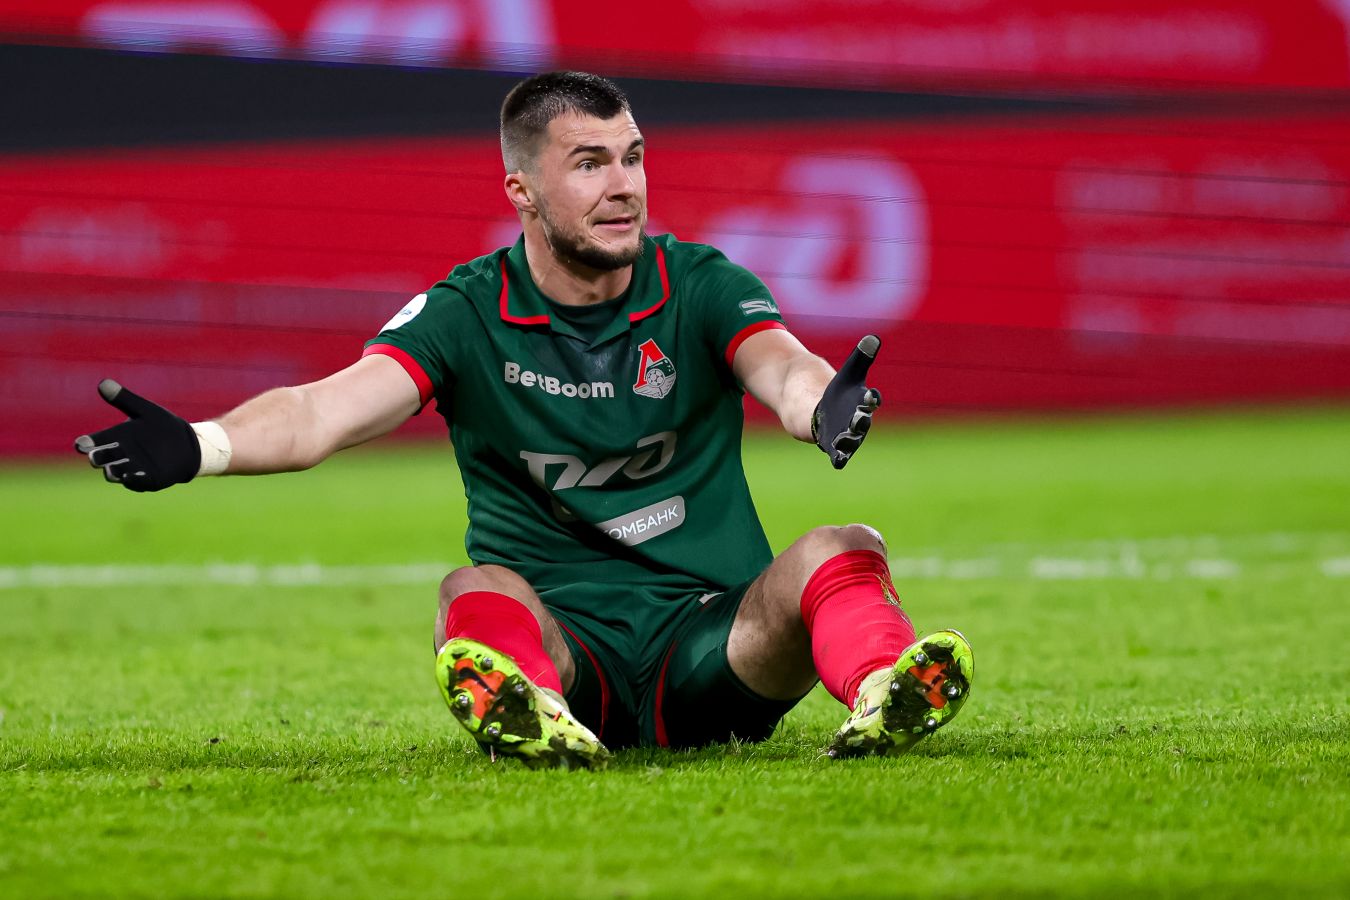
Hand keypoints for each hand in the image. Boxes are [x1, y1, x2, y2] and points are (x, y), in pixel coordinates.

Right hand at [73, 380, 199, 491]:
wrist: (187, 443)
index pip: (95, 441)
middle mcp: (121, 455)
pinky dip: (133, 481)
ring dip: (113, 472)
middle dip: (98, 459)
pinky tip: (130, 478)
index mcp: (117, 437)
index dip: (86, 443)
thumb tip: (103, 382)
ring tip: (111, 470)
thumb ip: (124, 399)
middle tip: (95, 458)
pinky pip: (138, 483)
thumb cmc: (162, 425)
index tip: (80, 444)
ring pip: (116, 473)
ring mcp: (133, 469)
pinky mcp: (149, 480)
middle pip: (103, 459)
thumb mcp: (145, 411)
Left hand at [811, 335, 882, 469]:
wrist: (825, 412)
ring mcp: (848, 435)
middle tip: (859, 418)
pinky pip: (839, 453)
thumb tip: (873, 338)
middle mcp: (859, 421)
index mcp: (863, 402)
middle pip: (862, 421)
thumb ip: (861, 358)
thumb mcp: (848, 373)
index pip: (871, 399)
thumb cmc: (842, 393)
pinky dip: (840, 457)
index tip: (870, 395)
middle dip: (860, 420)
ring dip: (848, 439)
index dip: (871, 398)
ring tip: (843, 437)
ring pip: (851, 438)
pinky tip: (838, 461)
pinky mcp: (834, 446)